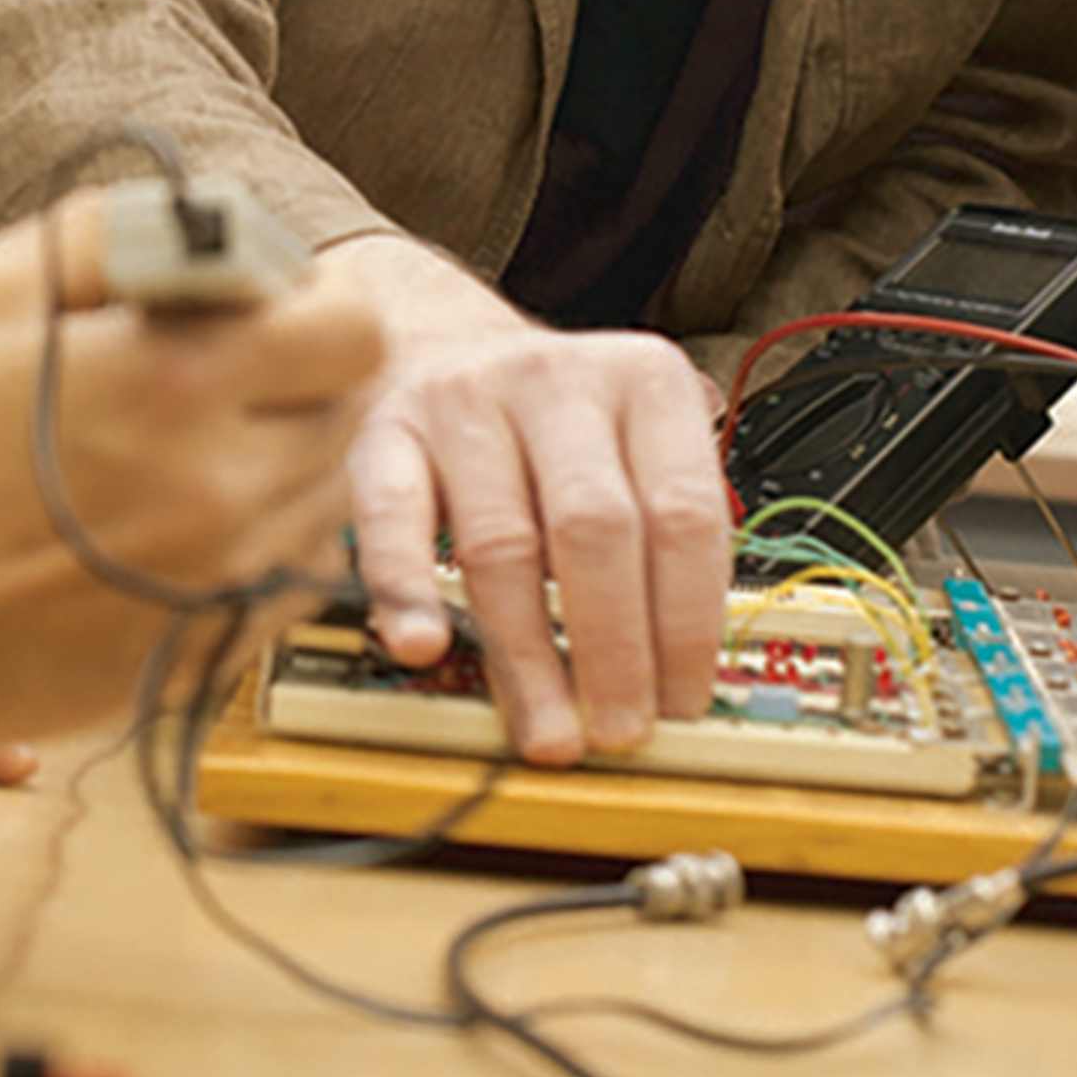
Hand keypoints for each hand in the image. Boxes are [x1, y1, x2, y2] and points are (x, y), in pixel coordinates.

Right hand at [0, 189, 383, 764]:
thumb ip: (108, 234)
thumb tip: (205, 219)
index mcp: (177, 385)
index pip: (353, 333)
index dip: (319, 309)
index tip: (266, 313)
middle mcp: (225, 490)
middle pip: (351, 415)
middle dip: (303, 383)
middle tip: (224, 381)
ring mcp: (226, 583)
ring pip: (328, 499)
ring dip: (285, 463)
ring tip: (188, 454)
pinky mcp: (214, 652)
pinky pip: (292, 579)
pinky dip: (259, 544)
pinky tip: (175, 527)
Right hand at [317, 235, 731, 766]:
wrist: (447, 347)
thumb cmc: (553, 429)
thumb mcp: (632, 449)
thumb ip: (659, 542)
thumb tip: (674, 682)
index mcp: (646, 381)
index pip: (685, 515)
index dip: (689, 624)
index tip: (681, 702)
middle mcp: (558, 378)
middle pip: (597, 530)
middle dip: (614, 649)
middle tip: (619, 730)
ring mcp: (466, 399)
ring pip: (503, 543)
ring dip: (527, 654)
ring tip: (546, 727)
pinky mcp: (388, 431)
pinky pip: (394, 520)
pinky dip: (407, 590)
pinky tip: (424, 645)